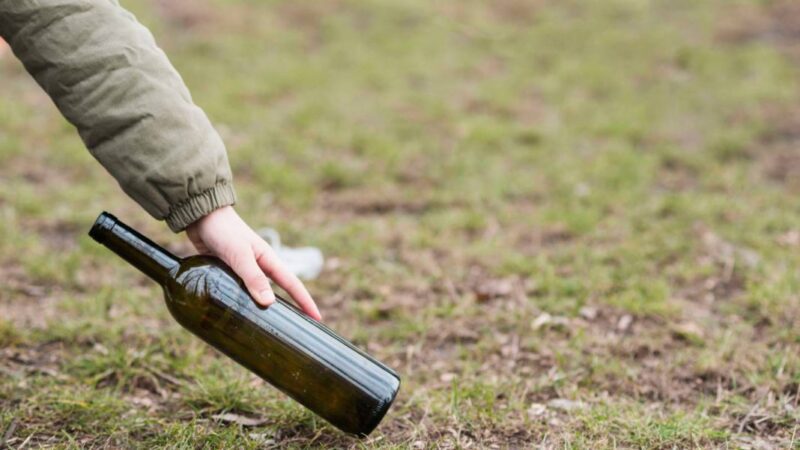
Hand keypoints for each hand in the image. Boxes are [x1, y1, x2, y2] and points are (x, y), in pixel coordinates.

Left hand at [185, 206, 321, 320]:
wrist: (201, 217)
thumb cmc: (224, 231)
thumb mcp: (240, 255)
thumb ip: (253, 277)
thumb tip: (270, 303)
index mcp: (268, 260)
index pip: (292, 284)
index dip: (306, 302)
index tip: (317, 318)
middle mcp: (259, 266)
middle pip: (279, 292)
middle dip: (290, 309)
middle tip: (296, 329)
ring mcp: (245, 270)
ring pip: (258, 294)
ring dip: (264, 309)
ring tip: (270, 328)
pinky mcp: (229, 272)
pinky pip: (240, 292)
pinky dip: (244, 303)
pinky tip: (241, 315)